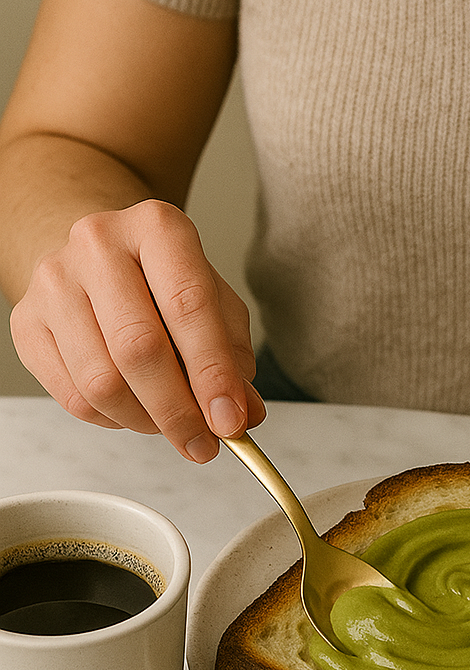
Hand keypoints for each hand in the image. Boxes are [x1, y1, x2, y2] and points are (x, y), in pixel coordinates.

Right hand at [10, 199, 264, 460]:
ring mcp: (54, 281)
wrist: (99, 259)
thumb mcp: (215, 302)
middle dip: (178, 410)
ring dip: (145, 420)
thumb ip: (232, 356)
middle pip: (138, 348)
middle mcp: (98, 244)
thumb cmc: (163, 281)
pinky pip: (72, 397)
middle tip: (203, 442)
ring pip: (101, 382)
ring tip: (170, 424)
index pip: (188, 306)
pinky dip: (112, 419)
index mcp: (156, 227)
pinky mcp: (26, 322)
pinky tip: (133, 410)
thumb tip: (242, 412)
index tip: (231, 420)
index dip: (212, 373)